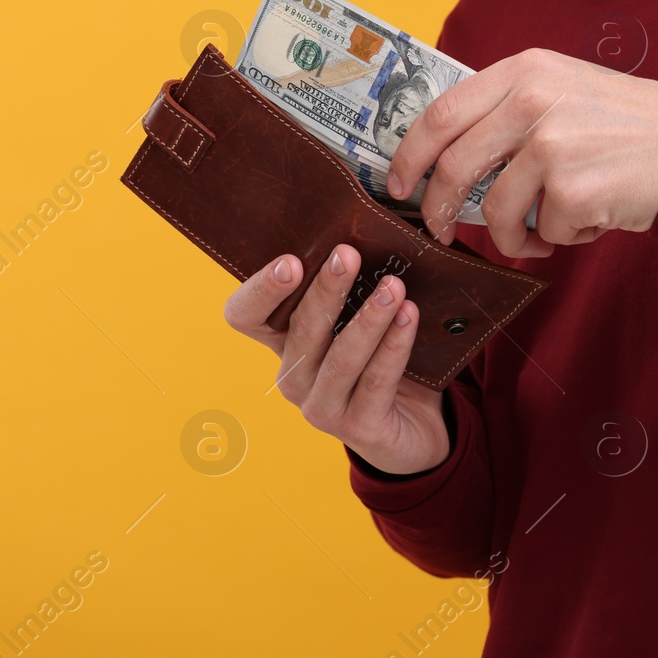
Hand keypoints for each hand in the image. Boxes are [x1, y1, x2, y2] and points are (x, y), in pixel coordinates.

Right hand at [223, 244, 449, 474]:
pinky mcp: (358, 429)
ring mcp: (321, 408)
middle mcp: (294, 376)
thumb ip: (354, 285)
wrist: (413, 428)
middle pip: (300, 330)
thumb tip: (368, 228)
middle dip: (325, 291)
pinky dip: (394, 345)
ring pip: (341, 357)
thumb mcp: (359, 320)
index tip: (290, 262)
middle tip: (348, 255)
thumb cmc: (382, 361)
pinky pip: (376, 380)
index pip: (244, 315)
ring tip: (393, 286)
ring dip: (368, 318)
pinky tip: (409, 317)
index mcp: (282, 343)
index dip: (260, 290)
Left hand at [386, 48, 657, 257]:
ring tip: (544, 234)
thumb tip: (446, 162)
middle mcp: (534, 99)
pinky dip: (563, 239)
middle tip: (442, 230)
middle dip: (441, 210)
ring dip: (515, 236)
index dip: (409, 155)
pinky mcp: (573, 189)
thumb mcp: (567, 92)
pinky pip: (543, 232)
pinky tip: (593, 218)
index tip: (398, 183)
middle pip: (454, 167)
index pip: (440, 112)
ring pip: (497, 211)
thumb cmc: (633, 130)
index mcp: (526, 69)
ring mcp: (552, 143)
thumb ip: (509, 111)